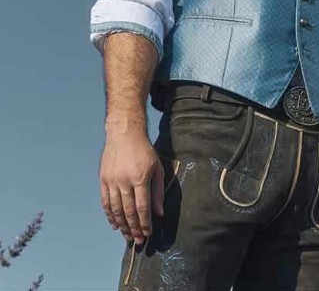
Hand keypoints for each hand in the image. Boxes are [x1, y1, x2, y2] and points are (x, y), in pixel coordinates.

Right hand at [99, 128, 164, 243]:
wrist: (124, 133)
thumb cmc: (144, 150)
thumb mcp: (157, 167)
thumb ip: (157, 191)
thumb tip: (159, 212)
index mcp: (140, 178)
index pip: (142, 207)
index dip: (145, 223)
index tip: (147, 233)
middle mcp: (124, 181)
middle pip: (128, 211)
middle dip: (134, 228)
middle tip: (137, 241)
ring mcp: (112, 181)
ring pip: (116, 209)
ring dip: (122, 225)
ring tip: (127, 236)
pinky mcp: (103, 179)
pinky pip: (106, 202)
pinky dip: (110, 215)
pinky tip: (114, 224)